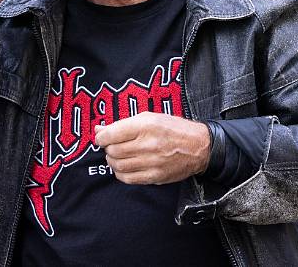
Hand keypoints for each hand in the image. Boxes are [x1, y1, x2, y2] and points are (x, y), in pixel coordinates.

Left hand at [94, 112, 211, 185]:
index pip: (112, 134)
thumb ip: (123, 124)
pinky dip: (121, 173)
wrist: (199, 147)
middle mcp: (148, 144)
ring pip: (118, 166)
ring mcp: (152, 163)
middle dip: (108, 149)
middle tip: (111, 146)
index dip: (101, 137)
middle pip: (113, 151)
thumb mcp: (149, 118)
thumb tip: (99, 129)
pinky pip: (128, 179)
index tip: (101, 138)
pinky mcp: (155, 177)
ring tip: (117, 156)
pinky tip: (124, 167)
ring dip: (113, 161)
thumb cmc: (173, 129)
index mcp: (146, 126)